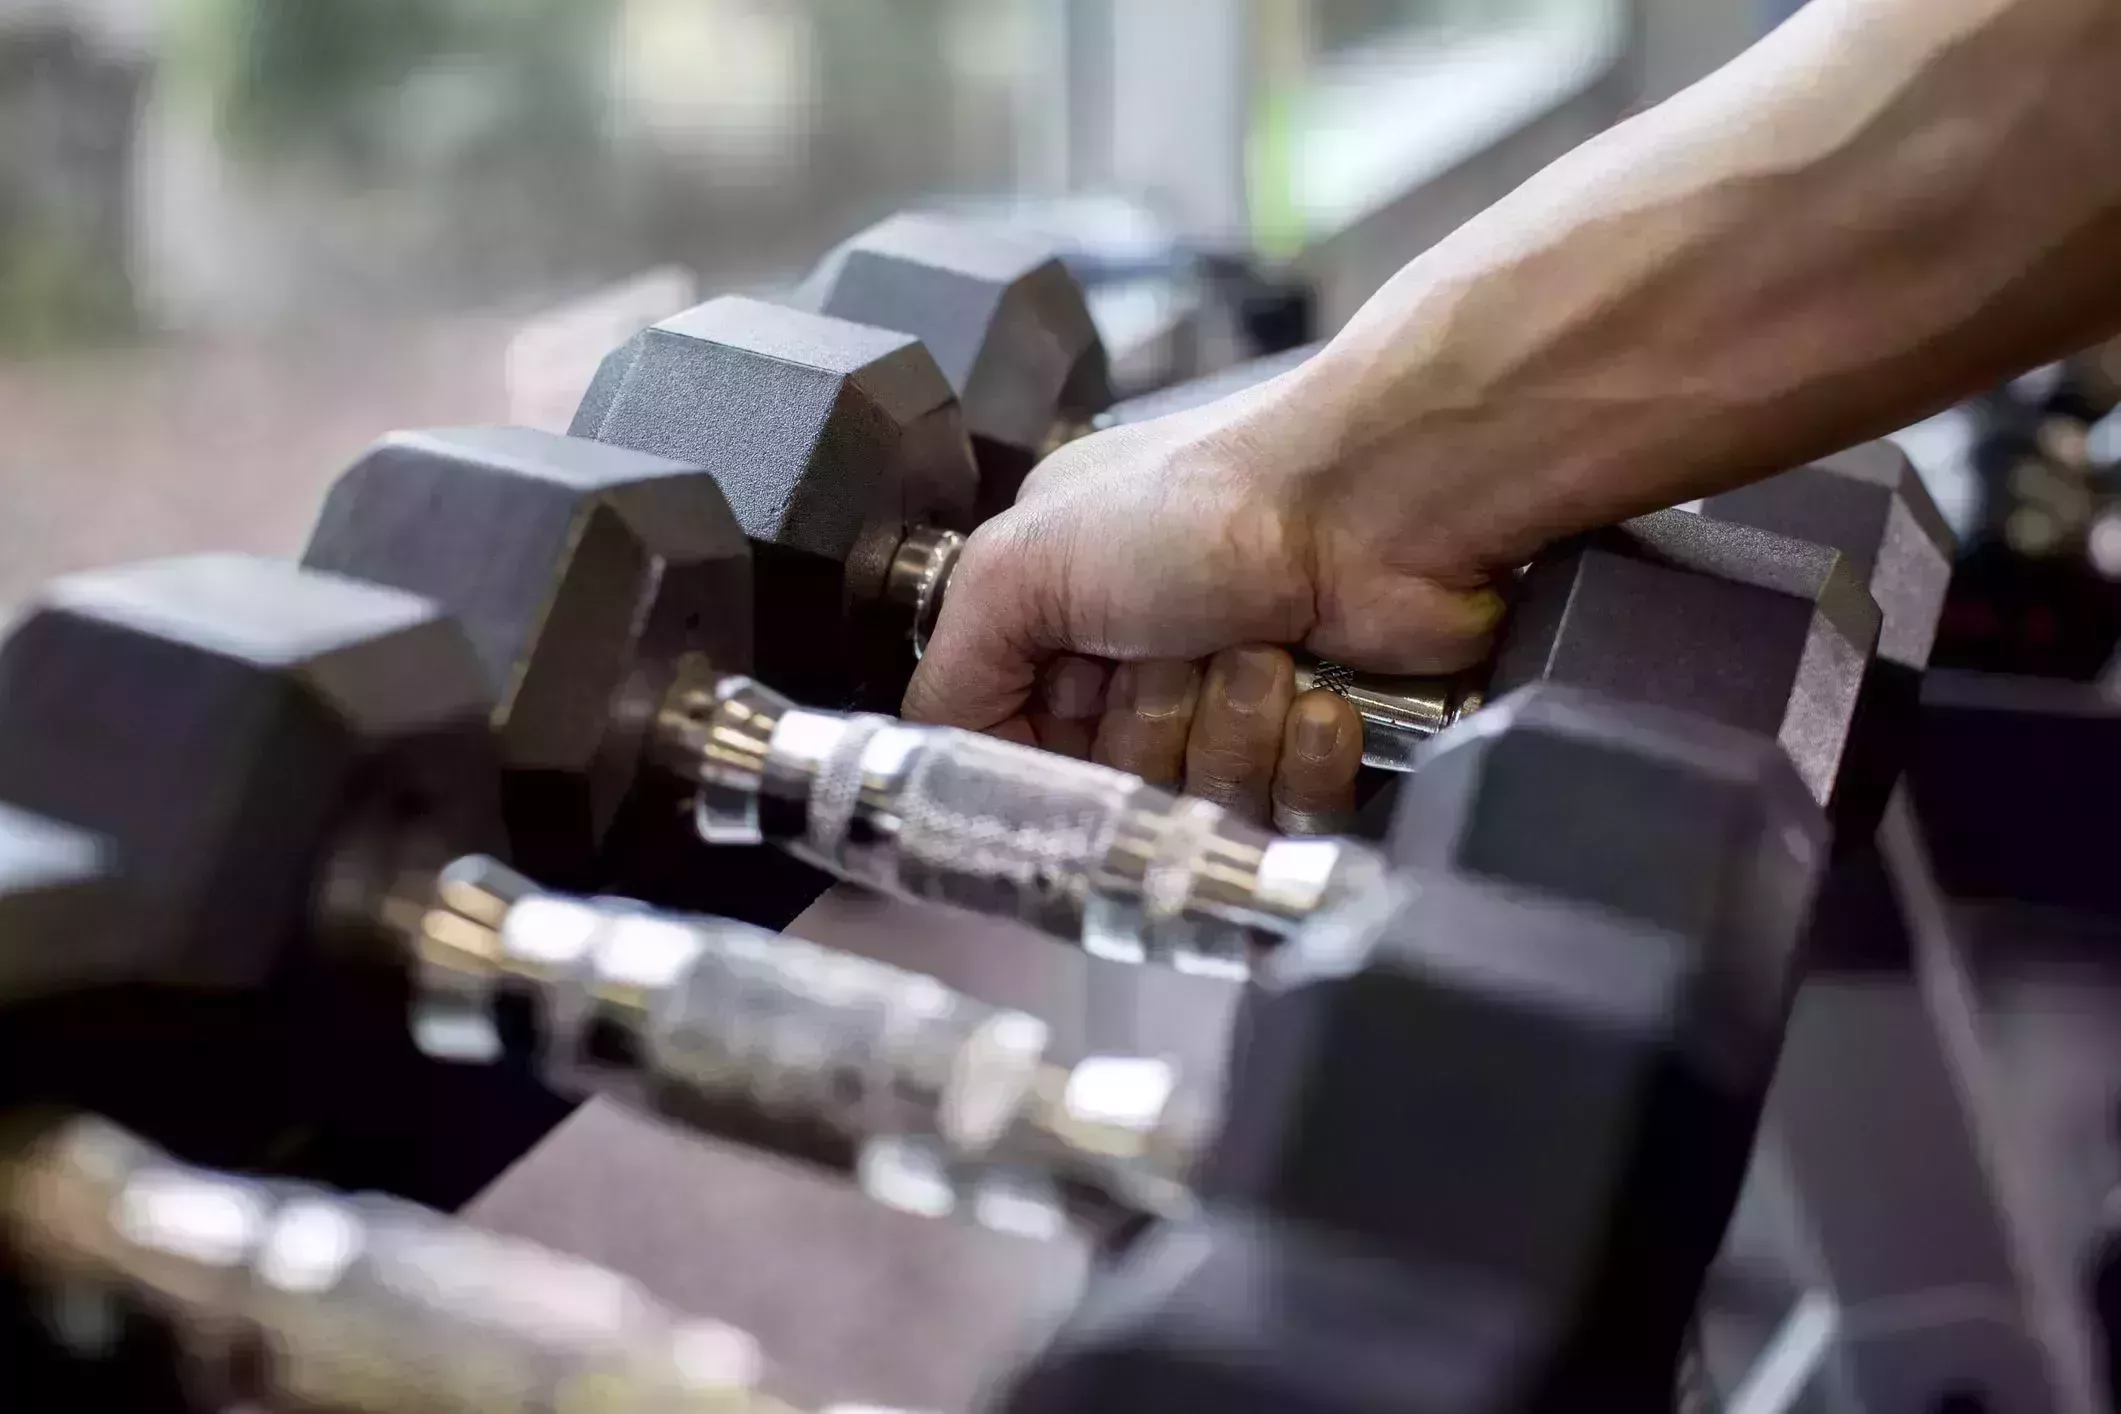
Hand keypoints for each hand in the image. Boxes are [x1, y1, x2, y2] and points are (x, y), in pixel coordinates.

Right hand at [902, 363, 1506, 828]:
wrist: (1380, 499)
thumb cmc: (1217, 495)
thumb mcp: (1021, 564)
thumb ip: (950, 670)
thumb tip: (934, 752)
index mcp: (1061, 612)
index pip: (1021, 751)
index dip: (1046, 752)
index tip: (1067, 720)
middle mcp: (1144, 660)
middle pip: (1112, 792)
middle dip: (1146, 728)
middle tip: (1171, 649)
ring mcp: (1234, 706)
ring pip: (1201, 809)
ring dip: (1230, 729)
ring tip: (1255, 646)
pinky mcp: (1320, 748)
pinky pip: (1289, 818)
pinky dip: (1303, 753)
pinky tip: (1315, 688)